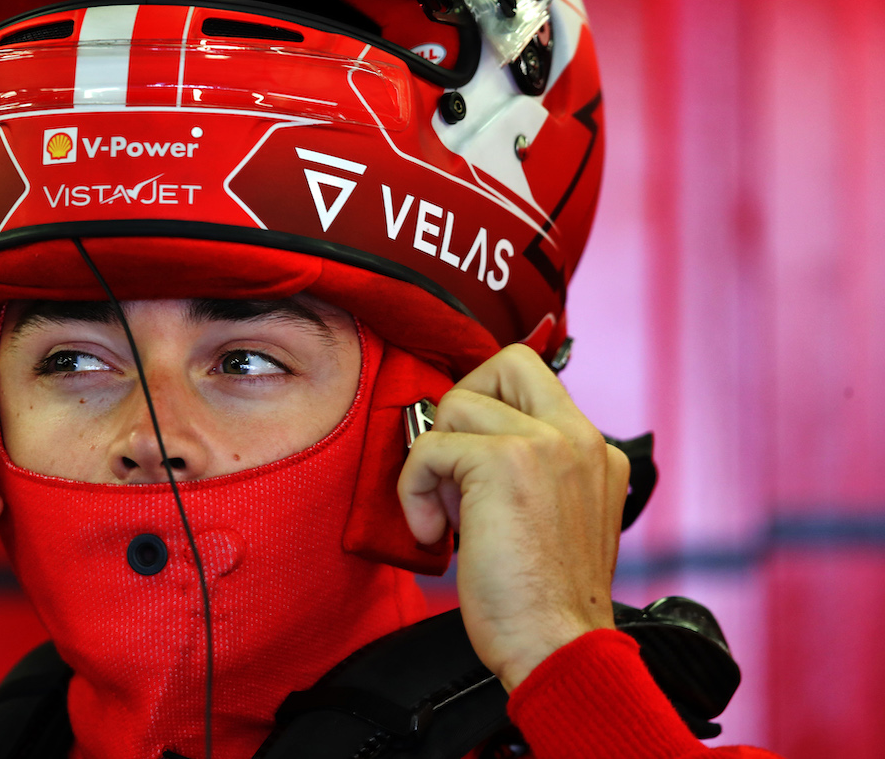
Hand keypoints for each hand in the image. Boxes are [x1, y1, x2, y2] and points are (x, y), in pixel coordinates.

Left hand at [397, 344, 629, 691]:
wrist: (558, 647)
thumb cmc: (544, 602)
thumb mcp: (556, 519)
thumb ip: (531, 473)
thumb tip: (464, 447)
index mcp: (594, 449)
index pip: (534, 379)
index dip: (488, 405)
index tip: (470, 463)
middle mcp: (577, 436)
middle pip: (505, 362)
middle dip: (463, 404)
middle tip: (455, 467)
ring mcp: (544, 444)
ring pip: (457, 405)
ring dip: (435, 463)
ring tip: (451, 515)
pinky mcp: (503, 461)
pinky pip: (430, 446)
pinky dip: (415, 489)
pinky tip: (436, 533)